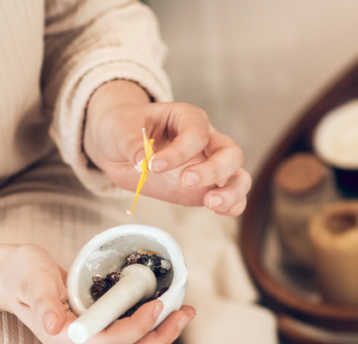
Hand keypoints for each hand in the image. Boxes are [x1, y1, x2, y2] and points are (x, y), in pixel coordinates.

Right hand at [0, 244, 194, 343]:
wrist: (10, 278)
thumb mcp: (31, 280)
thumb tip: (56, 326)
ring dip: (161, 336)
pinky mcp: (95, 338)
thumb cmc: (21, 275)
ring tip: (183, 313)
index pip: (111, 342)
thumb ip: (43, 302)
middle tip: (186, 313)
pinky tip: (164, 311)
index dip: (138, 327)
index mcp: (64, 340)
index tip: (158, 303)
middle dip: (162, 337)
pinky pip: (128, 341)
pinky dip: (150, 328)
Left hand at [84, 80, 250, 216]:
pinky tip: (217, 210)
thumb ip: (131, 143)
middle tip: (185, 181)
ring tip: (210, 203)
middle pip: (229, 152)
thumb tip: (140, 161)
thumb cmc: (124, 128)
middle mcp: (205, 140)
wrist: (119, 147)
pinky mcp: (205, 188)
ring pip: (238, 176)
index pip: (197, 132)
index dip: (179, 151)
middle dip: (213, 169)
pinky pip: (230, 197)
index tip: (153, 165)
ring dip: (230, 191)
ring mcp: (208, 166)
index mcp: (187, 118)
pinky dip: (231, 206)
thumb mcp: (120, 130)